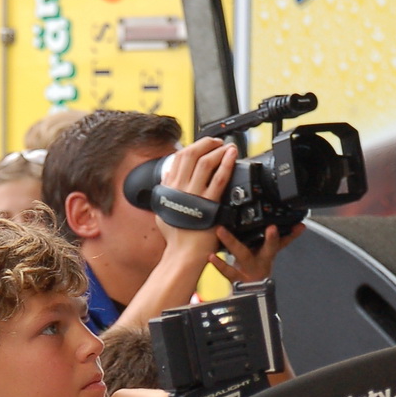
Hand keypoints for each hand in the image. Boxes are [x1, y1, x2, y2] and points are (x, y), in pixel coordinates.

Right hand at [157, 138, 237, 263]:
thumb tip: (166, 178)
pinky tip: (232, 155)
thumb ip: (166, 192)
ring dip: (218, 151)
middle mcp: (179, 189)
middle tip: (218, 143)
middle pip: (192, 155)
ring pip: (205, 163)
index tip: (205, 145)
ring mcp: (194, 196)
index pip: (180, 158)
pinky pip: (218, 178)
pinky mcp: (209, 204)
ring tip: (227, 148)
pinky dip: (226, 163)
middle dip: (207, 144)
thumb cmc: (176, 237)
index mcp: (169, 188)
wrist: (183, 253)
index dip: (195, 146)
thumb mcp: (163, 211)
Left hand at [210, 219, 303, 284]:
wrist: (251, 292)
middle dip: (272, 240)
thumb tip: (301, 226)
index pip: (281, 243)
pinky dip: (219, 265)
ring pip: (242, 255)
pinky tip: (211, 256)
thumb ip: (284, 238)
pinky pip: (227, 271)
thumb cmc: (259, 267)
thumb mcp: (271, 254)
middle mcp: (261, 262)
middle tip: (272, 228)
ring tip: (221, 231)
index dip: (287, 235)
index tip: (291, 226)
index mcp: (268, 255)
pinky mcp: (235, 277)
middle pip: (269, 250)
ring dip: (232, 242)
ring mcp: (248, 270)